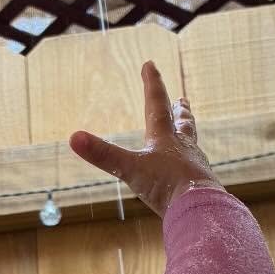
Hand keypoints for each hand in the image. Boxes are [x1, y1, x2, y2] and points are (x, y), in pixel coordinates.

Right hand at [69, 62, 223, 218]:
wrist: (200, 209)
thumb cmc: (167, 185)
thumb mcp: (130, 169)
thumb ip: (103, 155)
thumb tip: (73, 137)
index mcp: (165, 138)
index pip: (157, 104)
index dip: (152, 83)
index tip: (150, 64)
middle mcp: (183, 147)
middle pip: (183, 123)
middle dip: (180, 111)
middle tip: (183, 100)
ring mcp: (195, 166)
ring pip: (192, 145)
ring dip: (188, 136)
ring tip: (188, 133)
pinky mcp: (202, 186)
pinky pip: (195, 170)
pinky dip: (191, 165)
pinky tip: (190, 172)